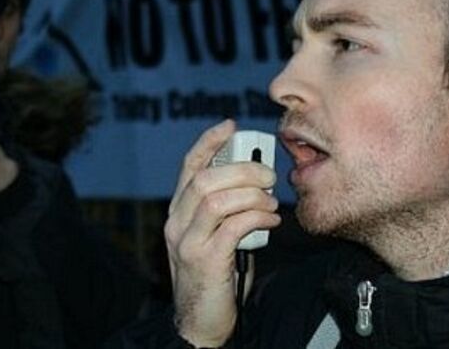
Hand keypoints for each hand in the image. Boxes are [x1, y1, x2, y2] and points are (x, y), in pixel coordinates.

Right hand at [164, 120, 280, 347]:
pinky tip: (271, 220)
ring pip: (216, 199)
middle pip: (204, 178)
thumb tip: (260, 184)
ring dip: (252, 195)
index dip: (209, 142)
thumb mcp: (217, 237)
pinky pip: (232, 227)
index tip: (231, 125)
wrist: (202, 323)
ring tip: (272, 202)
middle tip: (269, 175)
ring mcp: (186, 242)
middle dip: (242, 169)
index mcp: (178, 213)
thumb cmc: (216, 278)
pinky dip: (256, 217)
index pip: (188, 166)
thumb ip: (229, 211)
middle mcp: (176, 223)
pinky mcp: (204, 261)